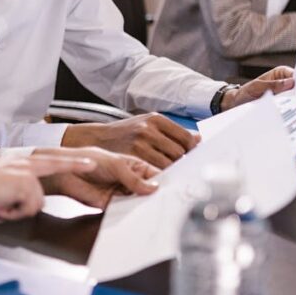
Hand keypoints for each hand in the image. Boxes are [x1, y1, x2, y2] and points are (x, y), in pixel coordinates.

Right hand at [0, 154, 96, 223]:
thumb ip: (13, 189)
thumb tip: (19, 202)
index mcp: (17, 163)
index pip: (47, 159)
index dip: (67, 161)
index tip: (85, 160)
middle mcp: (23, 164)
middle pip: (56, 163)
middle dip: (76, 164)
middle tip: (92, 164)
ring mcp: (25, 172)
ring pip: (36, 202)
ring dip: (18, 210)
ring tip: (0, 205)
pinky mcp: (24, 183)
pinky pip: (28, 208)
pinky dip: (13, 213)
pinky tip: (0, 206)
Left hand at [37, 147, 159, 208]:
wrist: (67, 172)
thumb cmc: (90, 159)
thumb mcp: (116, 164)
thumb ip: (134, 178)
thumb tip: (153, 187)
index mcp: (135, 167)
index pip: (155, 175)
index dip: (164, 183)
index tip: (175, 191)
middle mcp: (131, 181)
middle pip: (148, 192)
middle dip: (156, 198)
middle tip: (166, 204)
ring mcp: (122, 193)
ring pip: (138, 203)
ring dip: (144, 207)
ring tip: (155, 212)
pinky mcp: (112, 206)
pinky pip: (125, 211)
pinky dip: (131, 215)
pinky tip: (138, 217)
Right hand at [62, 113, 197, 168]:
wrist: (97, 139)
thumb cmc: (126, 133)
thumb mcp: (148, 124)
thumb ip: (172, 132)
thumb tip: (198, 139)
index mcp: (156, 119)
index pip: (186, 138)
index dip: (190, 150)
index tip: (188, 156)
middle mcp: (148, 129)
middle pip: (179, 153)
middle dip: (179, 161)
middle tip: (174, 165)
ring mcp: (139, 143)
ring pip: (168, 164)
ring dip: (169, 170)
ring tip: (162, 170)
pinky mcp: (131, 157)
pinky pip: (154, 171)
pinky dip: (157, 175)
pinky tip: (153, 175)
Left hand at [221, 66, 294, 110]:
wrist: (237, 104)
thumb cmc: (245, 92)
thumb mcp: (257, 87)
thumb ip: (272, 85)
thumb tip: (290, 83)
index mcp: (280, 73)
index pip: (295, 75)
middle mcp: (284, 82)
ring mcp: (284, 94)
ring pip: (295, 98)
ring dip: (295, 103)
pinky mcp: (281, 105)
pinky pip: (289, 107)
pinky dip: (289, 110)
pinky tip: (290, 114)